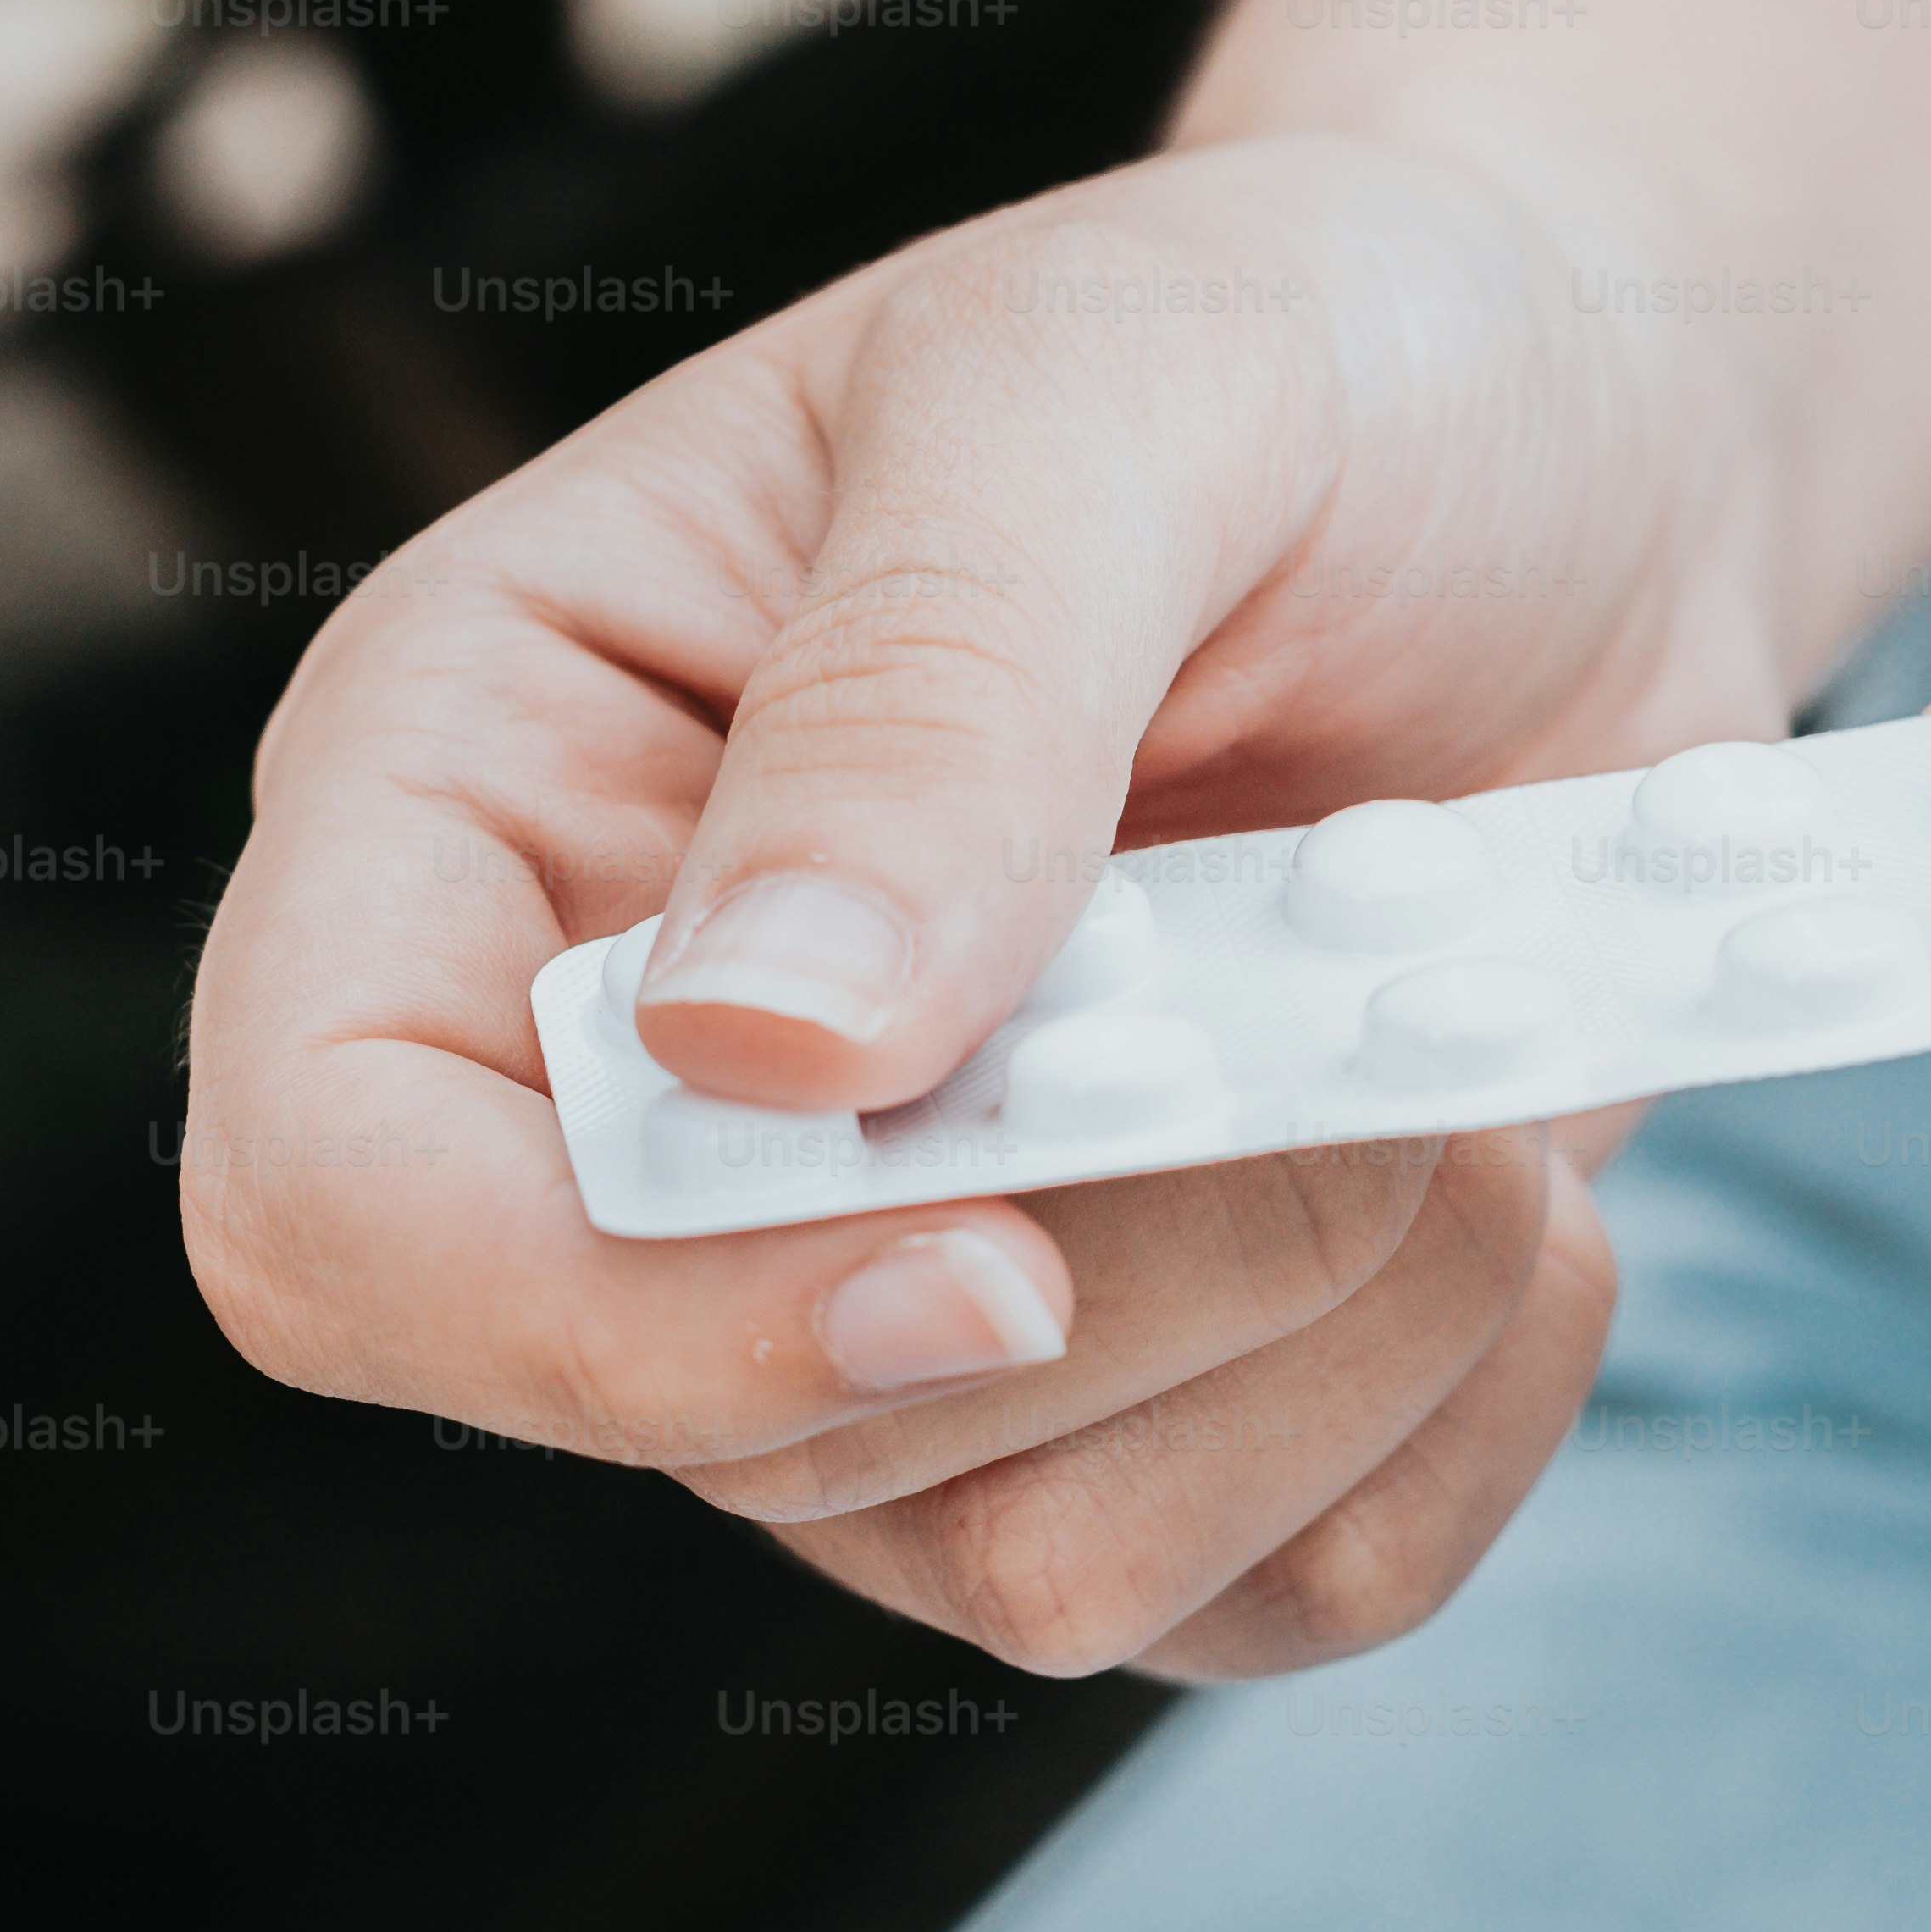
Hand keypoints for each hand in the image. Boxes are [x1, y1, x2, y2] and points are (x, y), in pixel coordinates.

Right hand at [181, 138, 1797, 1673]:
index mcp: (483, 802)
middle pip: (721, 1429)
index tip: (984, 1257)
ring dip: (1314, 1353)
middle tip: (1375, 1043)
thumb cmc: (1306, 337)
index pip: (337, 1203)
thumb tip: (764, 1044)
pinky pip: (1254, 1594)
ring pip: (1013, 1560)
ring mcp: (875, 1271)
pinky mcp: (1136, 1386)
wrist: (1593, 424)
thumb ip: (933, 682)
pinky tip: (1528, 1185)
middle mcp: (629, 1089)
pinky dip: (1443, 1428)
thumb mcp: (1111, 381)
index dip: (594, 1314)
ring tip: (1466, 1074)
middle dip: (1114, 1284)